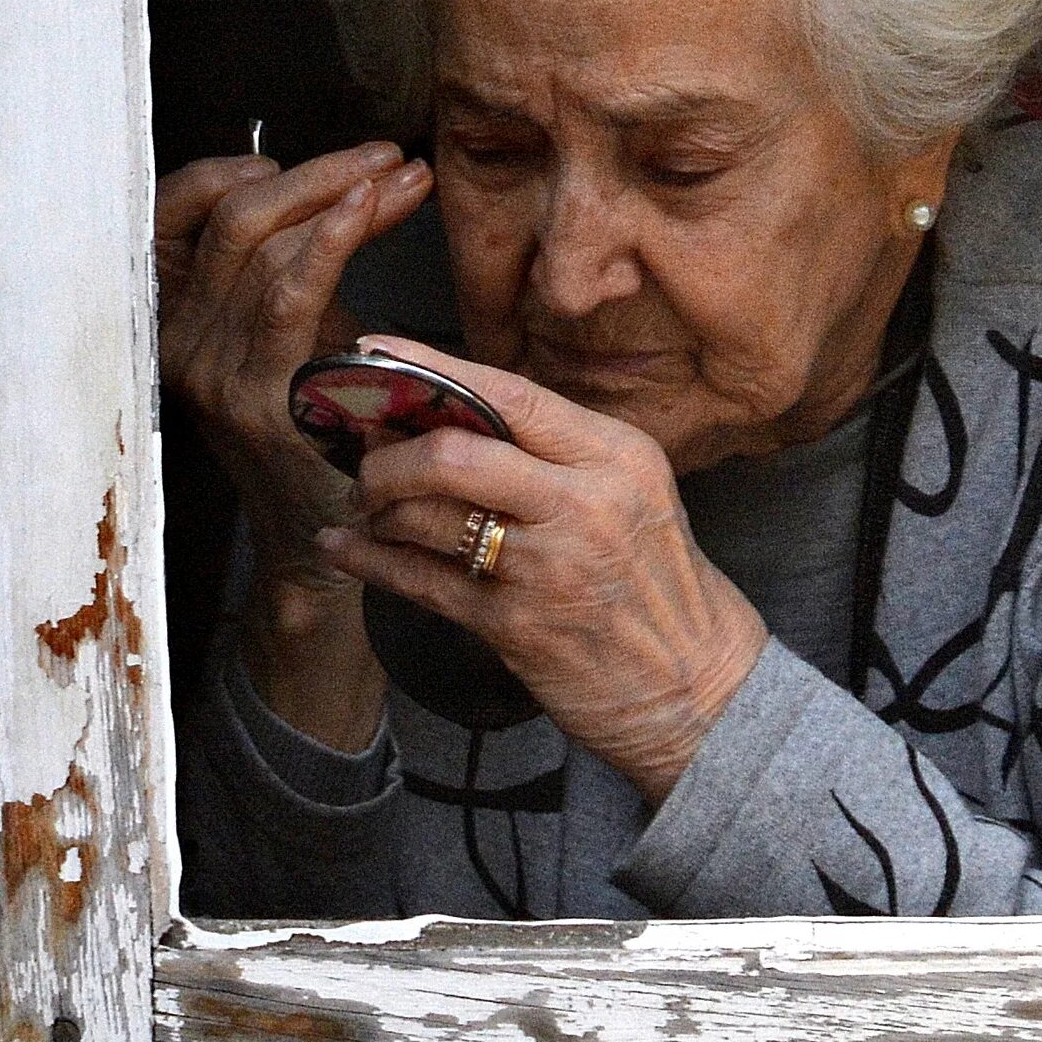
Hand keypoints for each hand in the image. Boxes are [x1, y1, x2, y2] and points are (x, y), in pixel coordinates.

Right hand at [156, 142, 434, 745]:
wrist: (333, 538)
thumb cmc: (328, 429)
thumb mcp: (299, 331)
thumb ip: (299, 261)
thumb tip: (351, 176)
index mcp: (175, 317)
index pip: (173, 213)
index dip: (229, 170)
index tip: (297, 159)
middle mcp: (179, 340)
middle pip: (230, 215)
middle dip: (314, 171)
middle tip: (386, 157)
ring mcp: (211, 370)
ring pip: (260, 242)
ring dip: (341, 193)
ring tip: (405, 178)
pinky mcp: (256, 396)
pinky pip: (287, 292)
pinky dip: (333, 236)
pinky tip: (375, 208)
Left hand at [315, 337, 768, 802]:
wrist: (698, 689)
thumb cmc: (654, 583)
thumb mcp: (630, 494)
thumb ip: (554, 452)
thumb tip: (446, 412)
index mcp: (616, 455)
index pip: (509, 392)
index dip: (430, 367)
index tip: (374, 352)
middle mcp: (586, 503)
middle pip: (453, 453)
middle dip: (391, 456)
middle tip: (368, 463)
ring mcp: (549, 567)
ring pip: (426, 517)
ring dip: (379, 509)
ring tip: (369, 509)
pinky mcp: (516, 625)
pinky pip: (418, 580)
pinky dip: (368, 559)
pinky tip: (342, 546)